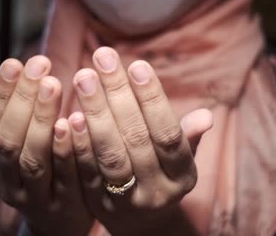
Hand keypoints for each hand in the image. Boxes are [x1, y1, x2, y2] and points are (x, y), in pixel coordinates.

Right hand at [0, 56, 91, 235]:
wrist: (59, 224)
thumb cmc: (38, 176)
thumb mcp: (13, 153)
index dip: (2, 95)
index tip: (16, 62)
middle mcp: (7, 184)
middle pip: (10, 141)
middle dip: (22, 100)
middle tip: (40, 65)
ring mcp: (35, 198)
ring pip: (34, 158)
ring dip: (42, 119)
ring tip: (54, 84)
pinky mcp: (65, 205)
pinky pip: (66, 175)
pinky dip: (68, 148)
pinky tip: (73, 120)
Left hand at [69, 47, 212, 234]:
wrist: (141, 222)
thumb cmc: (161, 174)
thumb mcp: (181, 160)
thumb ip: (188, 137)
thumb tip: (207, 115)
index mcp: (182, 176)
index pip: (169, 134)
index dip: (153, 99)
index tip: (136, 65)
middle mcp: (157, 191)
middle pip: (137, 140)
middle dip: (118, 95)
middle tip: (101, 57)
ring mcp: (126, 201)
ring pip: (111, 156)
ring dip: (96, 114)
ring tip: (83, 78)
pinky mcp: (97, 205)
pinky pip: (86, 173)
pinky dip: (78, 144)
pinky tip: (67, 116)